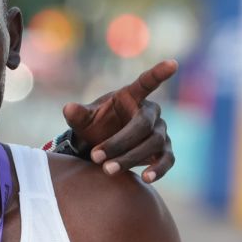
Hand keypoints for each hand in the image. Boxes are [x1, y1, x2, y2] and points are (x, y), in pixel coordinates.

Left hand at [62, 59, 176, 182]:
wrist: (101, 148)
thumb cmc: (96, 127)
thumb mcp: (83, 120)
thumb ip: (77, 114)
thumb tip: (68, 109)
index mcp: (132, 97)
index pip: (147, 82)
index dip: (159, 73)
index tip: (172, 63)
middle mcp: (150, 112)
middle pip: (143, 125)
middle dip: (120, 142)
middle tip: (96, 157)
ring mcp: (160, 132)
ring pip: (153, 143)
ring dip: (130, 158)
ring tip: (107, 171)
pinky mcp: (164, 151)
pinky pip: (167, 159)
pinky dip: (158, 169)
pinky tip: (145, 178)